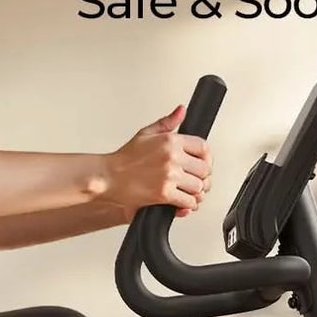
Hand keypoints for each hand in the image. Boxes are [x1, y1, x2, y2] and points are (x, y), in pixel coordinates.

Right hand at [98, 104, 211, 222]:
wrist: (108, 177)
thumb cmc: (124, 159)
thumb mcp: (146, 134)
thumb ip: (167, 123)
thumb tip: (181, 111)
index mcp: (170, 140)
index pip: (203, 147)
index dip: (207, 158)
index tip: (203, 164)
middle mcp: (172, 157)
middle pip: (204, 169)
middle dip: (203, 177)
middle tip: (197, 181)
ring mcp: (169, 176)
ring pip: (198, 187)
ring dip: (197, 192)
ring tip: (191, 192)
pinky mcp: (164, 193)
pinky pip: (188, 201)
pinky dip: (188, 205)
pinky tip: (183, 203)